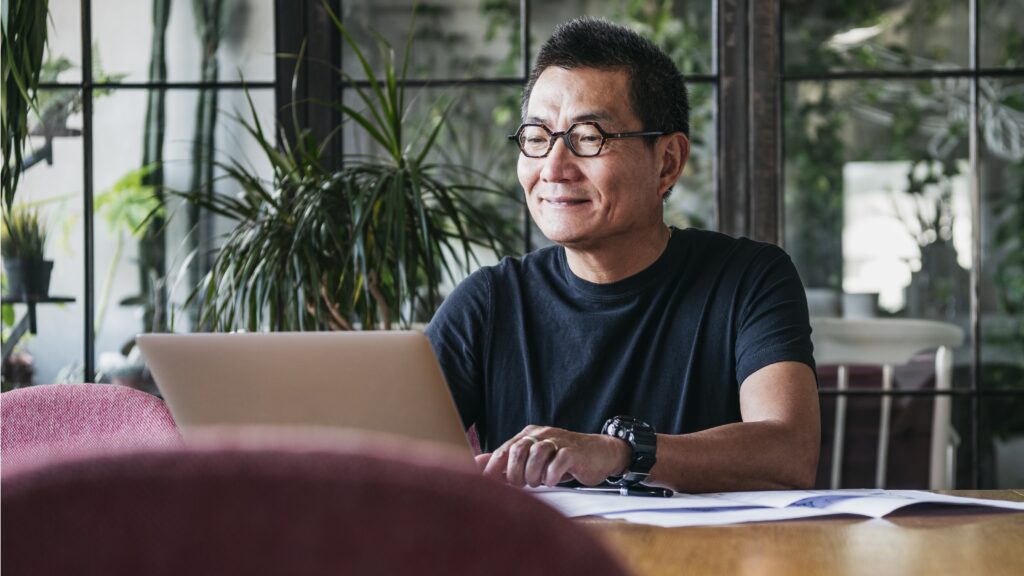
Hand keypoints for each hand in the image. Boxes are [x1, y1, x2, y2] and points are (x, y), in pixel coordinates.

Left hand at [477, 425, 630, 487]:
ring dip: (533, 474)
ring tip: (537, 482)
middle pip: (518, 450)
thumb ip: (507, 460)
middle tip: (521, 485)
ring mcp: (559, 441)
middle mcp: (541, 435)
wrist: (599, 453)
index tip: (487, 484)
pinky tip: (552, 480)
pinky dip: (552, 474)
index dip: (494, 468)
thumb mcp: (534, 459)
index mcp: (528, 435)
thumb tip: (478, 463)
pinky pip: (559, 460)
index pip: (504, 449)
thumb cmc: (564, 459)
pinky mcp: (574, 451)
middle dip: (515, 472)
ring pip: (537, 453)